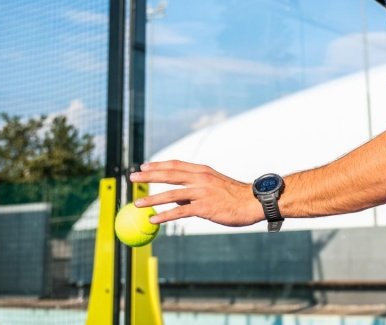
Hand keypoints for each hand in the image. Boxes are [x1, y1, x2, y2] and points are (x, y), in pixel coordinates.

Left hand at [130, 160, 263, 225]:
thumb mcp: (213, 185)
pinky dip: (165, 216)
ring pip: (171, 194)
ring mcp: (202, 192)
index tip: (143, 166)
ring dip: (152, 199)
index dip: (158, 165)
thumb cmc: (234, 196)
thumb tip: (174, 197)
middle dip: (149, 175)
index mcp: (202, 171)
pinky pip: (180, 212)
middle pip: (169, 175)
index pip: (175, 165)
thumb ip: (193, 189)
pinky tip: (153, 220)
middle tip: (132, 177)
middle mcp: (201, 178)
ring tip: (136, 203)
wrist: (253, 203)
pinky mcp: (205, 208)